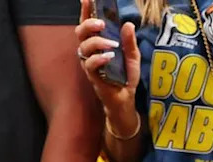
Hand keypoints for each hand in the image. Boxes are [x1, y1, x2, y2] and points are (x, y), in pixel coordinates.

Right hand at [76, 0, 141, 123]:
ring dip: (97, 42)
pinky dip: (99, 58)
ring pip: (83, 47)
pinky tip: (109, 57)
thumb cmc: (125, 77)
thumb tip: (128, 24)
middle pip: (80, 32)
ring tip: (112, 45)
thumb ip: (130, 42)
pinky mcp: (92, 76)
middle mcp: (90, 51)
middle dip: (89, 24)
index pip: (88, 24)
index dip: (85, 11)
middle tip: (102, 24)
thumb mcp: (132, 57)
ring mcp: (89, 63)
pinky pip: (90, 64)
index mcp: (97, 43)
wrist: (125, 99)